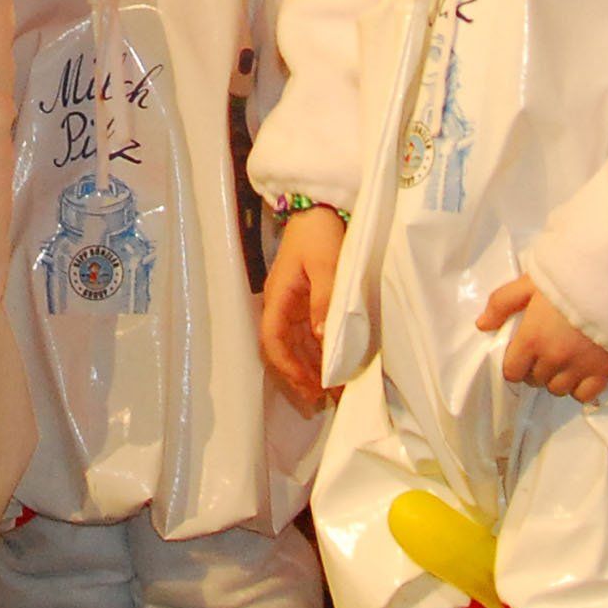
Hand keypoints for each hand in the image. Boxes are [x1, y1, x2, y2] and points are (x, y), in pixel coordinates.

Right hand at [258, 207, 342, 409]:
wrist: (322, 206)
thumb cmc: (319, 232)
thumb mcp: (326, 264)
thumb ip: (325, 299)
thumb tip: (322, 338)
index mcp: (279, 297)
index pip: (273, 340)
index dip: (287, 366)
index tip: (308, 385)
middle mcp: (283, 305)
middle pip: (284, 350)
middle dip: (300, 376)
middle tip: (322, 400)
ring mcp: (296, 304)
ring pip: (298, 345)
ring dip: (311, 369)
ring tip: (332, 393)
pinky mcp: (310, 301)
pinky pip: (310, 335)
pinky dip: (320, 354)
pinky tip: (334, 367)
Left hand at [478, 275, 607, 402]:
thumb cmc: (569, 279)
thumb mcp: (529, 282)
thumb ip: (502, 303)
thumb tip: (482, 325)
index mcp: (531, 339)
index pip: (512, 372)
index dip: (514, 364)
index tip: (522, 353)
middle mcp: (552, 359)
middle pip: (535, 380)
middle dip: (535, 368)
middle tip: (544, 351)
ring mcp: (578, 368)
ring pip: (558, 390)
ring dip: (556, 378)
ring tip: (562, 360)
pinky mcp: (602, 372)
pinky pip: (583, 396)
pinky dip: (579, 389)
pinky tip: (580, 373)